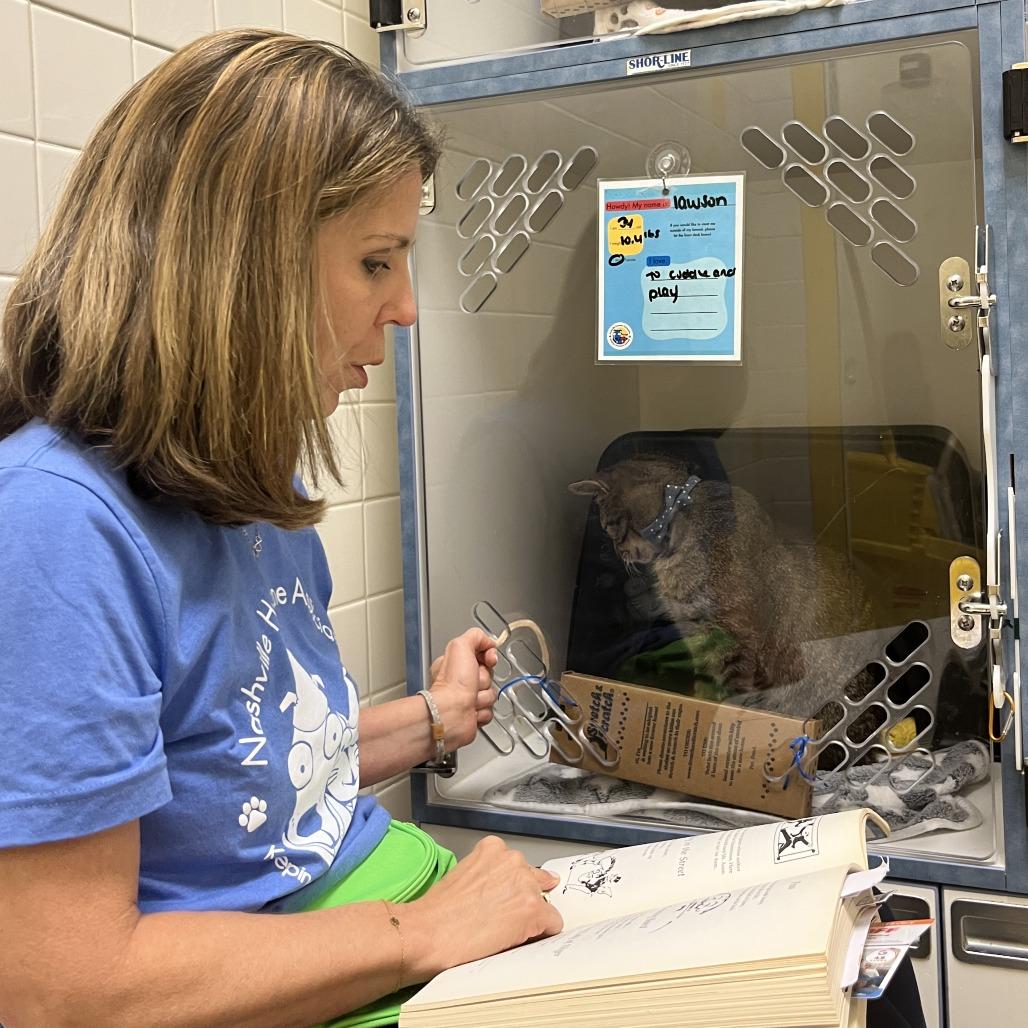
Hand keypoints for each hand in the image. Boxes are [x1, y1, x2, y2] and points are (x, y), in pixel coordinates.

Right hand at [400, 836, 562, 982]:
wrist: (429, 933)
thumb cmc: (437, 911)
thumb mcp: (464, 876)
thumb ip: (488, 875)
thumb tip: (504, 890)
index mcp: (493, 848)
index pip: (517, 866)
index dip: (511, 888)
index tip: (503, 901)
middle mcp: (513, 860)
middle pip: (534, 882)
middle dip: (522, 899)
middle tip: (500, 919)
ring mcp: (525, 884)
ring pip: (543, 903)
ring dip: (530, 917)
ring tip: (503, 931)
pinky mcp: (533, 910)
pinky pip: (553, 923)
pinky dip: (541, 934)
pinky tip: (519, 940)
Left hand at [428, 628, 497, 750]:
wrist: (451, 713)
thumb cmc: (452, 683)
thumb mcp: (461, 645)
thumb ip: (475, 636)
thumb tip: (489, 642)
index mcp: (457, 663)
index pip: (483, 655)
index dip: (488, 657)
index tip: (488, 660)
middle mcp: (461, 680)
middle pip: (489, 675)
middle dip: (485, 678)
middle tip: (473, 682)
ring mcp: (468, 698)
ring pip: (491, 693)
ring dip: (483, 696)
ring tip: (469, 699)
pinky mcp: (474, 715)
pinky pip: (490, 710)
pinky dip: (482, 711)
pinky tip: (471, 711)